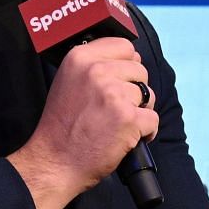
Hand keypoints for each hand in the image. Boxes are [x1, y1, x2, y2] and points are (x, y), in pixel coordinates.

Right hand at [10, 36, 157, 208]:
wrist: (55, 162)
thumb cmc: (62, 127)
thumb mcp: (68, 81)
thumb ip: (94, 66)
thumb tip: (131, 58)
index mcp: (80, 58)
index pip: (124, 46)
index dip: (127, 65)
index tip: (120, 81)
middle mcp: (96, 71)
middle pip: (140, 70)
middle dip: (134, 91)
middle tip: (115, 109)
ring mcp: (113, 93)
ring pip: (148, 95)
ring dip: (140, 111)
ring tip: (118, 124)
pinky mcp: (127, 118)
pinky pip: (153, 119)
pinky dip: (146, 132)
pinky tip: (127, 138)